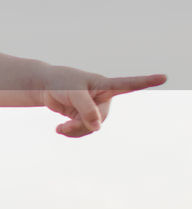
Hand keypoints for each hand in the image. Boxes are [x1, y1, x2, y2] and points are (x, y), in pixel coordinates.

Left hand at [39, 68, 166, 137]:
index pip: (129, 84)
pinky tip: (59, 130)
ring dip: (76, 131)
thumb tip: (98, 128)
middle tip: (65, 127)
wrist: (45, 86)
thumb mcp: (73, 93)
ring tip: (60, 129)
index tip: (164, 77)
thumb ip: (86, 109)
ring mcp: (95, 108)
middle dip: (83, 125)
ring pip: (93, 127)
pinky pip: (84, 129)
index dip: (146, 82)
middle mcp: (104, 97)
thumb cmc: (61, 83)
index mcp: (105, 85)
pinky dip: (72, 132)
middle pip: (101, 118)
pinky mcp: (85, 115)